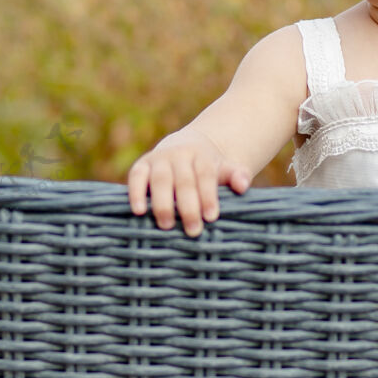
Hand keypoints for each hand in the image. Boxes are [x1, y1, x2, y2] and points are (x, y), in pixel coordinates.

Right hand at [127, 135, 250, 236]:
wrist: (189, 146)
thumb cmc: (210, 168)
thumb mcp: (227, 169)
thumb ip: (237, 175)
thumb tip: (242, 185)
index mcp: (202, 155)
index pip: (205, 175)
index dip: (208, 196)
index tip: (212, 217)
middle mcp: (179, 154)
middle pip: (183, 180)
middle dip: (188, 206)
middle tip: (193, 230)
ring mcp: (159, 158)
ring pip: (160, 179)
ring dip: (163, 203)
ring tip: (167, 226)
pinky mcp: (142, 165)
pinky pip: (136, 176)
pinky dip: (135, 192)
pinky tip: (139, 211)